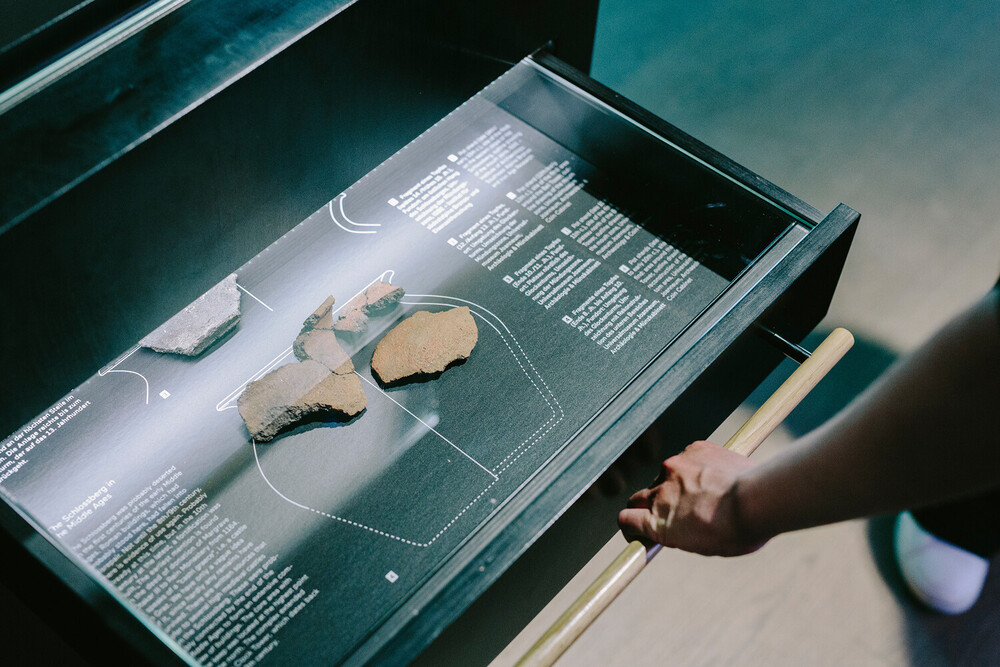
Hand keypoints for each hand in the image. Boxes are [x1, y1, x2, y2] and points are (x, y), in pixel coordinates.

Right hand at [617, 440, 765, 555]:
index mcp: (658, 522)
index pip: (626, 519)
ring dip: (679, 483)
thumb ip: (680, 532)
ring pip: (667, 475)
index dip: (631, 523)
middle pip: (638, 496)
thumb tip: (680, 526)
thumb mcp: (702, 544)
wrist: (758, 500)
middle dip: (649, 503)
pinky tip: (716, 474)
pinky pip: (688, 456)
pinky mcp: (693, 449)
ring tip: (707, 491)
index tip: (638, 525)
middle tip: (671, 508)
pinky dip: (697, 465)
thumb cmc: (737, 531)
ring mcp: (674, 467)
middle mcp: (659, 492)